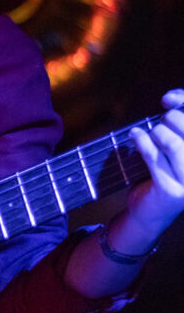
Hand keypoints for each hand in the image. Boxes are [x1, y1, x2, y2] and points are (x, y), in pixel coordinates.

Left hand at [127, 89, 183, 240]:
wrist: (150, 213)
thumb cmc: (164, 172)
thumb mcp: (176, 147)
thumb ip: (178, 124)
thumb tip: (169, 100)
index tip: (166, 99)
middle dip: (169, 120)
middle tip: (159, 125)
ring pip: (170, 142)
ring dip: (155, 133)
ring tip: (149, 134)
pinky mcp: (171, 191)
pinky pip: (152, 156)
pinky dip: (140, 141)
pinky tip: (135, 137)